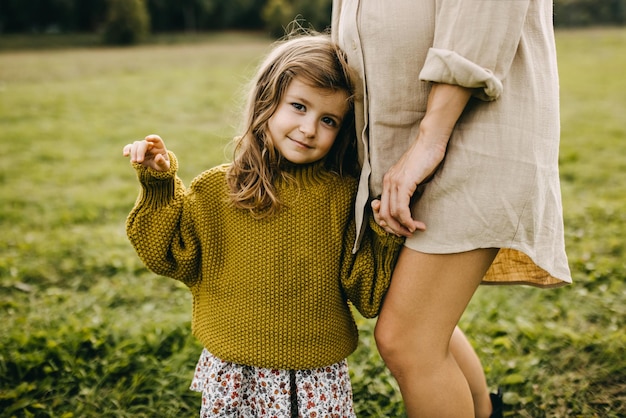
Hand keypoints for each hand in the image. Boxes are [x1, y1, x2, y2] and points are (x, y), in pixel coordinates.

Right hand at [122, 134, 169, 171]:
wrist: (156, 168)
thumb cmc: (162, 165)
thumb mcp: (165, 166)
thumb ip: (162, 162)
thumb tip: (158, 157)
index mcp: (159, 146)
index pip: (156, 139)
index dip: (152, 138)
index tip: (147, 139)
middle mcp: (150, 145)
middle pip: (143, 143)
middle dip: (140, 151)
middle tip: (139, 161)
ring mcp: (142, 147)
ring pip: (136, 145)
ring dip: (133, 152)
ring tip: (135, 161)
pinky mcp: (136, 151)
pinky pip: (129, 147)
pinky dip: (126, 149)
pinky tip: (125, 155)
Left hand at [377, 83, 470, 236]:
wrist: (430, 141)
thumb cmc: (426, 158)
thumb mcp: (414, 176)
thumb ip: (408, 189)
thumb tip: (410, 205)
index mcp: (388, 181)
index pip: (380, 209)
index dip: (388, 223)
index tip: (402, 228)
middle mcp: (387, 182)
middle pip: (383, 215)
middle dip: (394, 229)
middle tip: (408, 234)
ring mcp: (394, 183)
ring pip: (391, 214)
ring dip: (403, 227)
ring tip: (415, 230)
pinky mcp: (403, 183)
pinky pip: (401, 209)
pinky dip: (408, 221)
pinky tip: (416, 224)